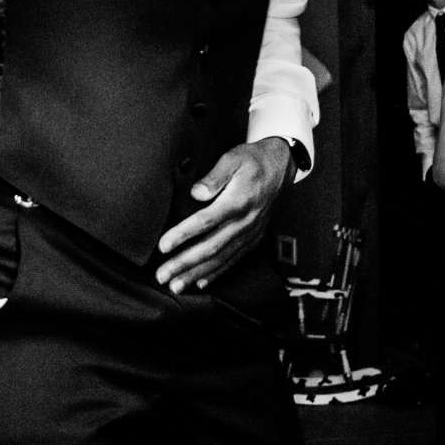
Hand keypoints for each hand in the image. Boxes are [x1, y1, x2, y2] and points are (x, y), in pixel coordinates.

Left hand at [156, 137, 292, 293]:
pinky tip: (201, 282)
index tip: (163, 246)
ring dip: (197, 274)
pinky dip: (217, 273)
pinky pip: (234, 259)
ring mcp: (250, 233)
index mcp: (237, 202)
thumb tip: (197, 192)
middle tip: (162, 275)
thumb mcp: (233, 159)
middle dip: (184, 264)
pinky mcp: (253, 238)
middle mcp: (244, 222)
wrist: (281, 166)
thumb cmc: (253, 160)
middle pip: (210, 247)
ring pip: (221, 259)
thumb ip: (214, 176)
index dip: (182, 235)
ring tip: (177, 285)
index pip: (205, 222)